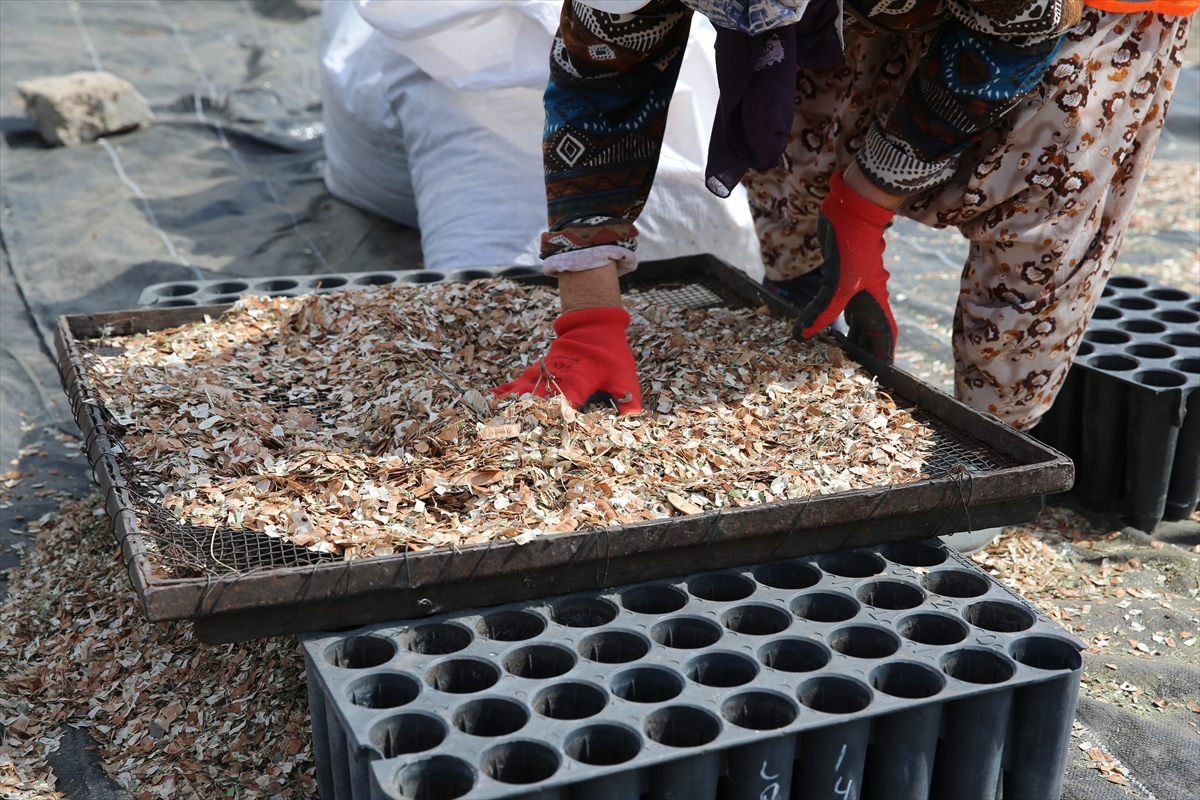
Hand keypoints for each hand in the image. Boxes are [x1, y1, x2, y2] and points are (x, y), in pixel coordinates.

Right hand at [492, 307, 642, 412]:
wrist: (594, 324)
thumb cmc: (612, 354)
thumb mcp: (625, 376)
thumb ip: (628, 398)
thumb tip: (634, 420)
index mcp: (580, 379)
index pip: (567, 400)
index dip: (556, 413)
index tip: (545, 426)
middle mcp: (559, 375)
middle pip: (539, 394)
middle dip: (525, 409)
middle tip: (509, 424)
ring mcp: (547, 370)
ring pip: (526, 386)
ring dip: (512, 399)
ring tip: (494, 413)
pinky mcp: (541, 368)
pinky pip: (522, 379)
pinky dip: (508, 388)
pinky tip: (494, 397)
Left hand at [794, 170, 897, 361]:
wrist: (850, 211)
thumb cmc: (850, 248)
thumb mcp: (835, 285)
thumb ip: (819, 313)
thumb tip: (799, 338)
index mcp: (875, 304)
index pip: (885, 338)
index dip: (884, 358)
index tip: (881, 377)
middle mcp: (869, 299)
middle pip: (870, 333)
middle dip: (864, 353)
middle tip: (853, 373)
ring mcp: (855, 288)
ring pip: (855, 320)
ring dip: (848, 337)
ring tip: (838, 356)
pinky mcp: (840, 278)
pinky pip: (839, 305)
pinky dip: (832, 318)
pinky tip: (823, 325)